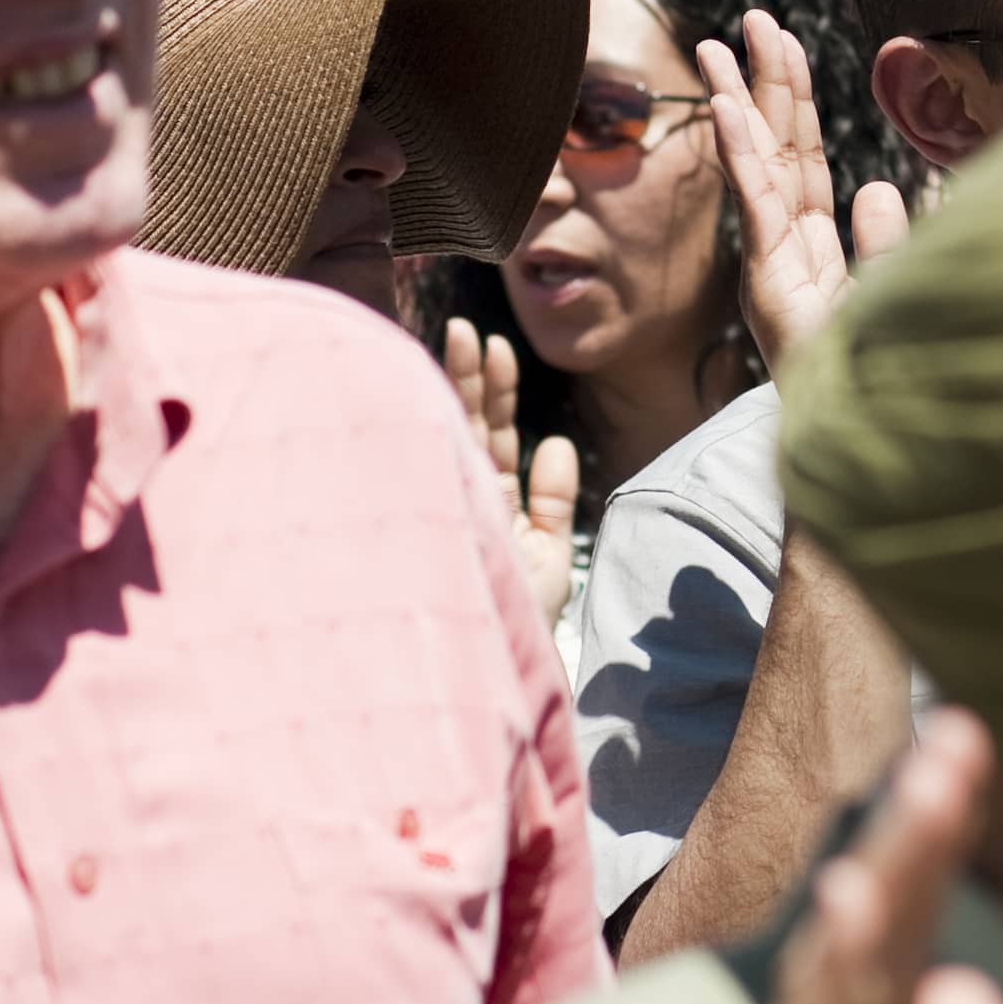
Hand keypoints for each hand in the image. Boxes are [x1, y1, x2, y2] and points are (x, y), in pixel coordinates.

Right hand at [441, 315, 577, 630]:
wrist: (501, 674)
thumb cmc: (522, 623)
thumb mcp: (548, 554)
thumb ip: (552, 499)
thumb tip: (555, 441)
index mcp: (492, 504)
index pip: (495, 436)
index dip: (496, 391)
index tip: (496, 345)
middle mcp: (468, 502)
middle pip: (471, 428)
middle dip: (468, 377)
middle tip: (465, 328)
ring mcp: (454, 512)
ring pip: (456, 440)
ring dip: (458, 390)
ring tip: (459, 338)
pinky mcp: (447, 529)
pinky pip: (447, 474)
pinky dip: (452, 439)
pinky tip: (453, 397)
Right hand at [702, 13, 909, 374]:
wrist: (864, 441)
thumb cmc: (884, 375)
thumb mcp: (901, 290)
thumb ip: (896, 237)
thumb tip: (882, 183)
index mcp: (817, 245)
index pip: (805, 156)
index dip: (796, 99)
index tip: (785, 42)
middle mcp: (788, 248)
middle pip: (778, 147)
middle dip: (764, 79)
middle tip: (753, 17)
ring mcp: (774, 265)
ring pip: (756, 166)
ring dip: (736, 101)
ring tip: (716, 46)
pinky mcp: (770, 284)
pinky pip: (755, 205)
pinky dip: (740, 153)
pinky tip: (726, 107)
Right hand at [764, 710, 1002, 1003]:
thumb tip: (960, 978)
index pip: (910, 934)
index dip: (934, 843)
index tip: (965, 747)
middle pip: (877, 932)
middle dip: (916, 831)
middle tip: (958, 735)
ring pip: (843, 971)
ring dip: (885, 876)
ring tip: (918, 790)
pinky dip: (830, 978)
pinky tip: (854, 907)